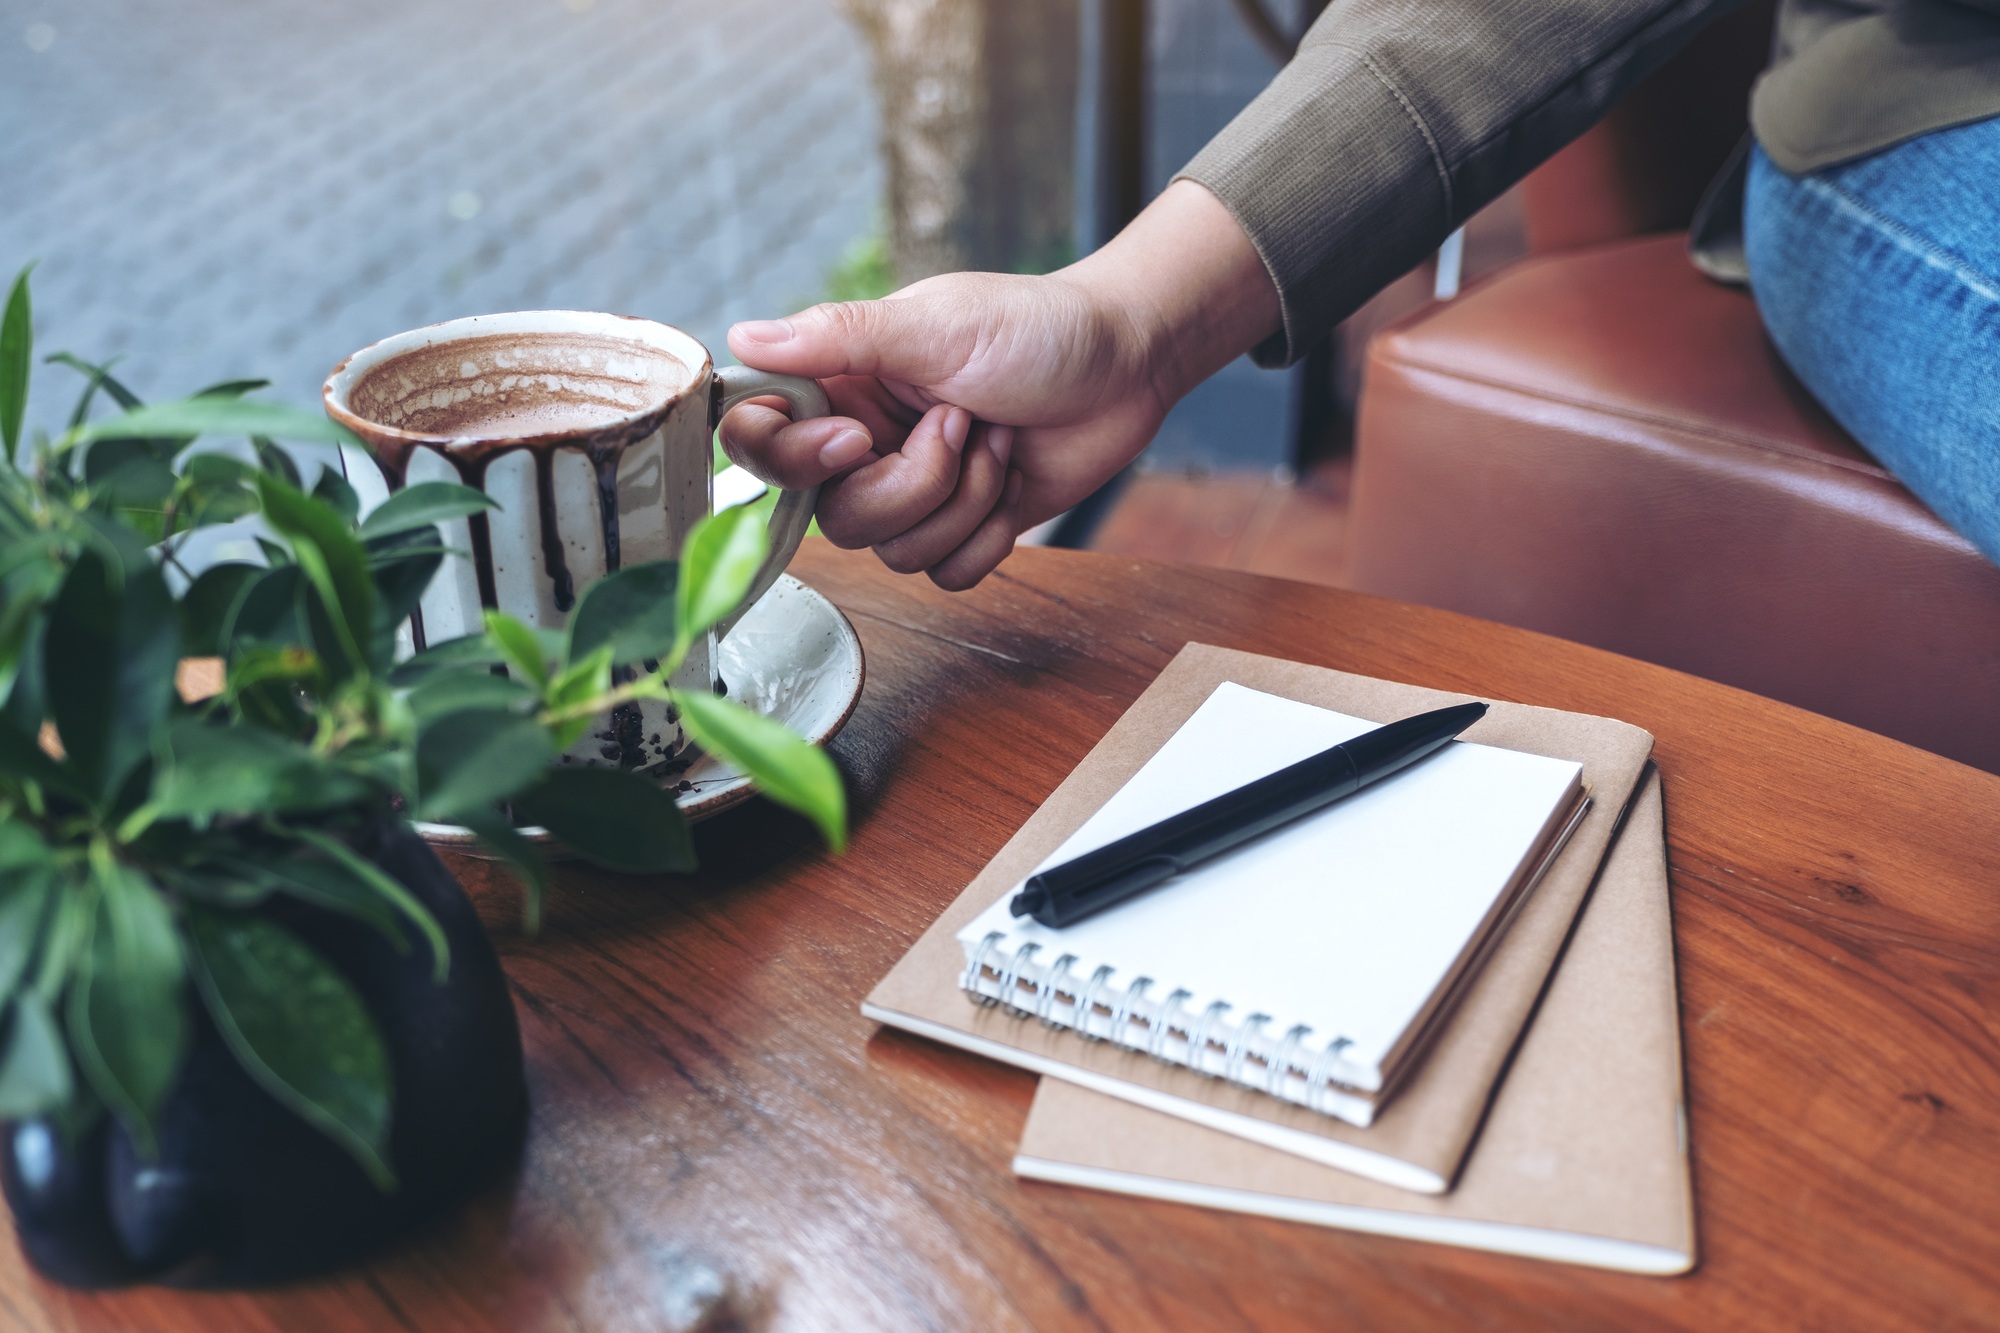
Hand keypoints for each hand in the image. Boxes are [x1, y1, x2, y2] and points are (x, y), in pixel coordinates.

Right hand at [720, 180, 1279, 588]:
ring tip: (998, 440)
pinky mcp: (966, 526)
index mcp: (842, 386)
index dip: (795, 459)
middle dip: (912, 483)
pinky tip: (1013, 479)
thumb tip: (741, 336)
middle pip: (834, 517)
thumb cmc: (1034, 327)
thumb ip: (837, 337)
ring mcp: (916, 491)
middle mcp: (867, 444)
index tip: (856, 438)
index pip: (761, 443)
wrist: (1127, 364)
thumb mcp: (933, 323)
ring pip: (892, 553)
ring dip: (963, 499)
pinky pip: (946, 573)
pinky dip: (988, 532)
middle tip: (962, 422)